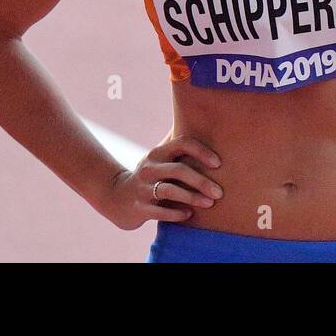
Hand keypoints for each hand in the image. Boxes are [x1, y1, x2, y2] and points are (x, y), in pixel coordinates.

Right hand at [98, 134, 223, 229]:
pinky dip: (177, 213)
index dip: (202, 152)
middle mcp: (149, 168)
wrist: (116, 197)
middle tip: (220, 192)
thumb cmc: (149, 175)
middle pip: (179, 170)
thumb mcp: (160, 158)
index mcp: (157, 153)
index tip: (218, 163)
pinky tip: (189, 214)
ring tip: (210, 203)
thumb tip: (204, 121)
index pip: (182, 144)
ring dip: (192, 197)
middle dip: (202, 181)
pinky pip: (160, 211)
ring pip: (170, 190)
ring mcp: (142, 188)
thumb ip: (179, 145)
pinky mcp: (139, 208)